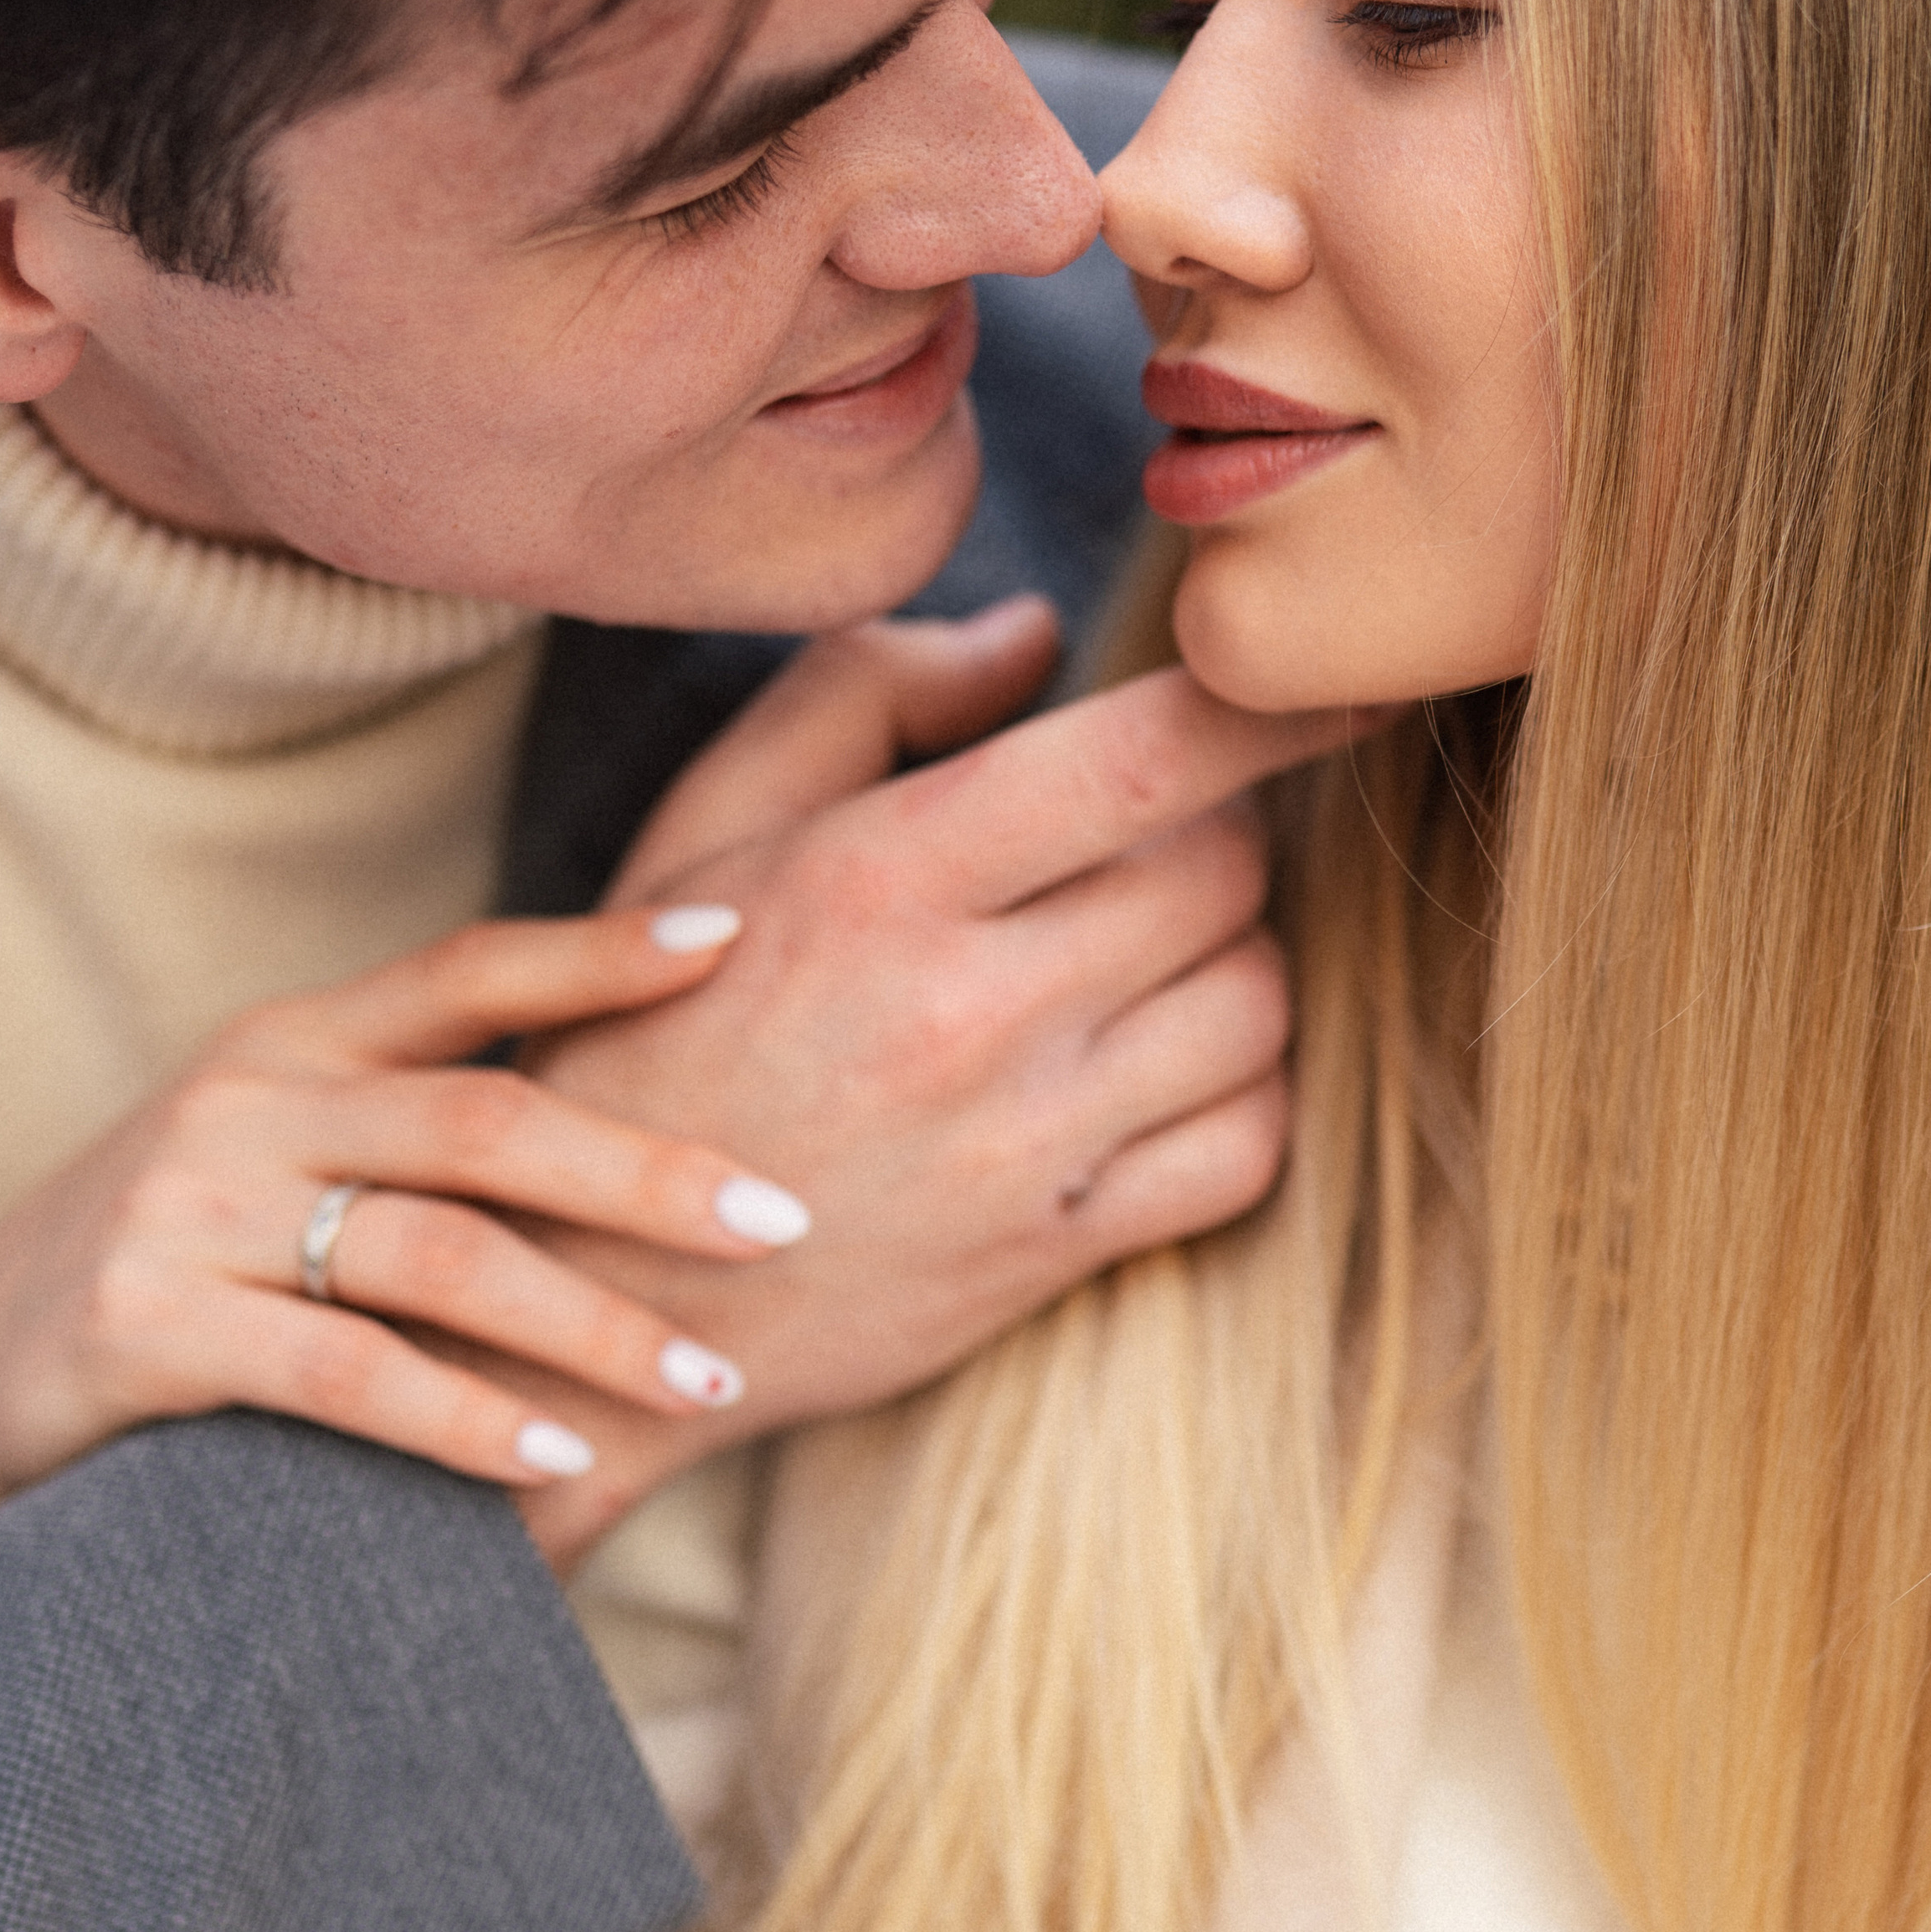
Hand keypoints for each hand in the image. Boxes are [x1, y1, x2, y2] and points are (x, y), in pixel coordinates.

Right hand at [0, 908, 811, 1543]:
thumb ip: (430, 1124)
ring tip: (713, 1377)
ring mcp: (190, 1209)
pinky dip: (466, 1419)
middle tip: (785, 1221)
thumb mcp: (292, 1152)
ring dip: (592, 1322)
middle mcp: (250, 1101)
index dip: (601, 952)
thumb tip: (652, 1121)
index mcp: (300, 1041)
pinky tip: (560, 1455)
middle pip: (487, 1120)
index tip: (736, 945)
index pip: (470, 968)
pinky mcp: (148, 1328)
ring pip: (437, 1253)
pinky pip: (345, 1370)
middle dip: (651, 1174)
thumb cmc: (192, 1263)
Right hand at [492, 599, 1394, 1555]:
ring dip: (1228, 958)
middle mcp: (965, 1011)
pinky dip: (1239, 1090)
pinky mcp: (1054, 1252)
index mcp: (879, 878)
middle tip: (1131, 849)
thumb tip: (1042, 637)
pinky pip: (1244, 1146)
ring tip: (1138, 957)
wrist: (592, 1295)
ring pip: (1255, 1001)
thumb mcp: (705, 827)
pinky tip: (1160, 1067)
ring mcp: (1023, 1147)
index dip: (1270, 705)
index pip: (1144, 762)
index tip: (1338, 679)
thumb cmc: (645, 1027)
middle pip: (1222, 871)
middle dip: (1207, 833)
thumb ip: (867, 694)